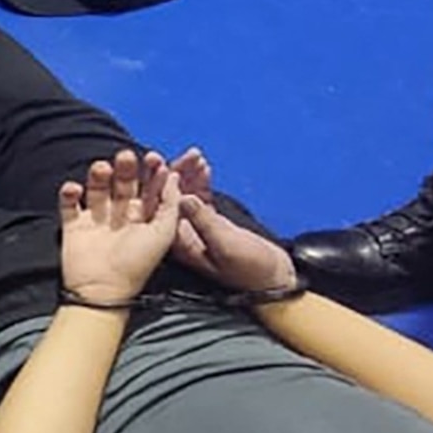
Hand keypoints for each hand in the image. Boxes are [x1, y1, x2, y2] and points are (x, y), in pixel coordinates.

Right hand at [55, 148, 182, 301]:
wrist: (103, 289)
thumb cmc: (138, 263)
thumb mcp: (165, 233)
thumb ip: (171, 203)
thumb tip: (174, 176)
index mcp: (144, 216)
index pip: (149, 186)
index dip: (152, 171)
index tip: (154, 158)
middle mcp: (120, 214)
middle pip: (123, 182)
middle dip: (126, 168)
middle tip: (126, 157)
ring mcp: (96, 218)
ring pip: (97, 187)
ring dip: (98, 174)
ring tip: (100, 169)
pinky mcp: (74, 224)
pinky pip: (69, 202)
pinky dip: (69, 192)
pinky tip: (74, 189)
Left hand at [162, 149, 299, 295]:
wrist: (273, 277)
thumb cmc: (250, 269)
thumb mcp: (225, 244)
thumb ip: (204, 221)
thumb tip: (183, 197)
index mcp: (177, 246)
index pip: (162, 212)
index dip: (160, 187)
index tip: (162, 166)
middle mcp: (181, 237)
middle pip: (170, 202)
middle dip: (172, 177)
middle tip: (171, 155)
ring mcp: (195, 229)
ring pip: (186, 197)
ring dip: (189, 176)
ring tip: (194, 155)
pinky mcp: (210, 223)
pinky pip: (201, 199)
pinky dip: (202, 183)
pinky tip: (203, 166)